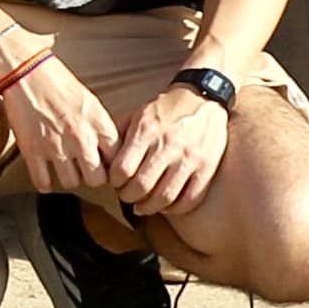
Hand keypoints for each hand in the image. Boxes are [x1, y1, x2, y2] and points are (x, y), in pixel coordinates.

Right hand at [0, 46, 123, 195]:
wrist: (25, 70)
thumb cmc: (59, 84)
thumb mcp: (91, 104)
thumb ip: (102, 130)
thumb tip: (110, 155)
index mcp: (99, 125)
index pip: (117, 162)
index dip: (111, 167)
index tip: (103, 165)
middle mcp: (81, 138)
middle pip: (97, 180)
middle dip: (91, 177)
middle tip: (83, 171)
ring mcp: (56, 146)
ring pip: (71, 183)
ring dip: (67, 179)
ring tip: (63, 170)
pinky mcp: (32, 151)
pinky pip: (43, 183)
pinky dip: (44, 183)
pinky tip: (44, 173)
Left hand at [106, 84, 234, 218]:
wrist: (204, 98)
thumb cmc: (166, 109)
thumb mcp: (138, 114)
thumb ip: (120, 135)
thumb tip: (101, 156)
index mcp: (146, 131)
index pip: (123, 169)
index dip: (115, 181)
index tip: (115, 182)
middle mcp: (168, 146)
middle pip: (142, 186)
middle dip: (129, 197)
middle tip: (126, 196)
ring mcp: (189, 159)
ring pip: (165, 197)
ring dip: (149, 207)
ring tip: (142, 206)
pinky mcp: (207, 168)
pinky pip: (190, 199)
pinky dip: (175, 208)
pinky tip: (166, 206)